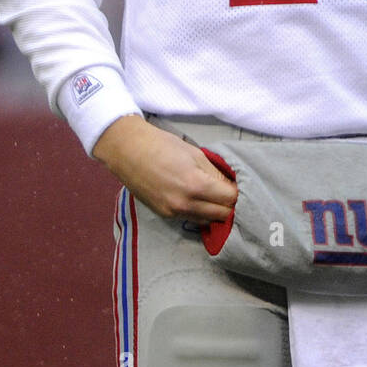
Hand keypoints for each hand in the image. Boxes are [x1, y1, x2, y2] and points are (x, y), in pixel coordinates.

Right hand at [93, 113, 237, 222]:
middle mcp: (185, 204)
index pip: (230, 199)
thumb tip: (232, 186)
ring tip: (216, 197)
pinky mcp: (164, 215)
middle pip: (221, 215)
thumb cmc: (162, 146)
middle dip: (230, 205)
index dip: (238, 192)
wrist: (128, 151)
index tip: (238, 185)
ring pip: (207, 221)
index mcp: (196, 185)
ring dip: (215, 212)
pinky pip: (190, 219)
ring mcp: (173, 212)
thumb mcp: (195, 154)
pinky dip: (200, 213)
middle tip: (230, 192)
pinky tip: (200, 201)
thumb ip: (215, 173)